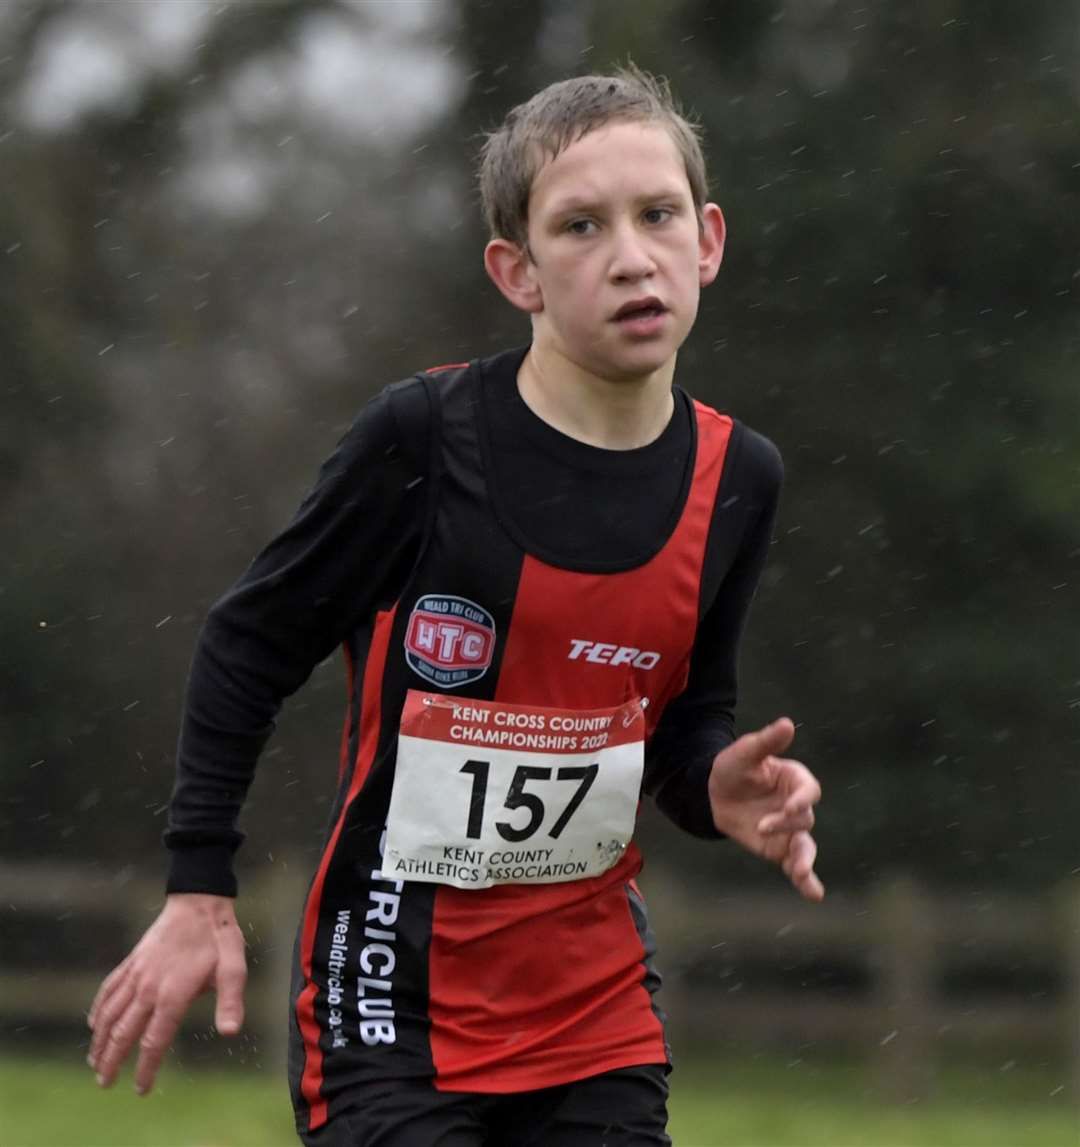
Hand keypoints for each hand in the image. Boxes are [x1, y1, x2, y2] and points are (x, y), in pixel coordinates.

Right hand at [87, 893, 246, 1094]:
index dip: (146, 1067)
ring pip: (109, 1013)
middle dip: (111, 1061)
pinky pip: (109, 988)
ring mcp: (137, 973)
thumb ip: (231, 1001)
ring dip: (99, 1040)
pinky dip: (98, 1008)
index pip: (154, 1040)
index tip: (140, 1089)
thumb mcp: (234, 968)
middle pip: (123, 1032)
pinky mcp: (132, 960)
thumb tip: (230, 1032)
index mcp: (173, 993)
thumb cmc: (219, 938)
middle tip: (105, 1084)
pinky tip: (93, 1023)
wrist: (199, 901)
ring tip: (94, 1062)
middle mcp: (148, 987)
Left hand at [707, 717, 823, 900]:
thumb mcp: (745, 752)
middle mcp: (796, 806)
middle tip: (763, 825)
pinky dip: (806, 879)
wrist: (713, 793)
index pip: (808, 791)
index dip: (801, 799)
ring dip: (803, 858)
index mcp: (795, 780)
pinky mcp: (779, 849)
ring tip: (799, 870)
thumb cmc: (732, 768)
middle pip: (803, 819)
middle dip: (786, 824)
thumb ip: (766, 741)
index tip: (789, 805)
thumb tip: (787, 723)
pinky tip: (814, 894)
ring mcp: (789, 830)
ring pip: (804, 845)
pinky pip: (795, 865)